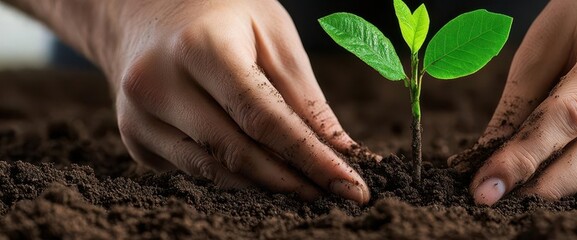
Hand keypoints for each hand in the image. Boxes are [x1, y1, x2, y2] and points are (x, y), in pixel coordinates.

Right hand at [98, 1, 370, 202]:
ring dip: (266, 185)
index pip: (264, 118)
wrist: (146, 7)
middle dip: (293, 181)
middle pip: (237, 152)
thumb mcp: (272, 33)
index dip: (311, 158)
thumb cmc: (223, 13)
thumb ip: (304, 95)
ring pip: (214, 170)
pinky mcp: (133, 137)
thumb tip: (339, 152)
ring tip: (307, 188)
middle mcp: (158, 83)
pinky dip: (233, 175)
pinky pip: (194, 169)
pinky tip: (262, 171)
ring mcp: (138, 114)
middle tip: (336, 194)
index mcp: (200, 47)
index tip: (349, 186)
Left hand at [452, 0, 576, 204]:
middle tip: (504, 203)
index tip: (487, 186)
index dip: (524, 157)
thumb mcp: (557, 31)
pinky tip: (575, 189)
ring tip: (533, 199)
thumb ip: (524, 93)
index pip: (568, 116)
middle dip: (547, 187)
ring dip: (575, 193)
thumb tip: (491, 151)